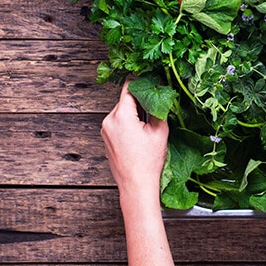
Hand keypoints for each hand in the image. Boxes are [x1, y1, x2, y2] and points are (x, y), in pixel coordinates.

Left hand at [101, 80, 168, 203]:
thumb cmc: (147, 161)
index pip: (129, 88)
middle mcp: (109, 120)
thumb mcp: (159, 131)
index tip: (152, 80)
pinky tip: (140, 133)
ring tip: (149, 123)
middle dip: (140, 100)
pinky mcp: (106, 137)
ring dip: (135, 112)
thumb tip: (160, 94)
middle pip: (125, 100)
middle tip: (156, 104)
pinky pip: (118, 122)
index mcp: (121, 116)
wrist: (136, 184)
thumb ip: (158, 109)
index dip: (141, 82)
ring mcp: (105, 130)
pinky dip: (129, 122)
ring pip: (122, 111)